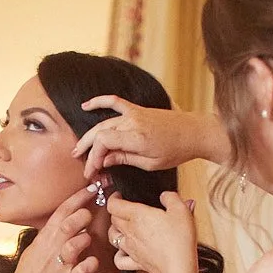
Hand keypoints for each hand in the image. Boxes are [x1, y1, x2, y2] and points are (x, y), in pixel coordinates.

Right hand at [1, 187, 100, 272]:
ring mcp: (60, 267)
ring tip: (86, 240)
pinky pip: (82, 271)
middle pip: (69, 224)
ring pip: (76, 244)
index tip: (93, 186)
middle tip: (89, 213)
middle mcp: (52, 250)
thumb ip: (49, 236)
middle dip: (82, 214)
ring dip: (85, 239)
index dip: (79, 197)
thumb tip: (64, 221)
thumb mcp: (34, 250)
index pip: (62, 212)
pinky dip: (89, 265)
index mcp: (44, 239)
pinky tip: (91, 263)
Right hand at [72, 101, 225, 179]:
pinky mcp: (137, 109)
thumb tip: (104, 160)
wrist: (193, 132)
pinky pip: (114, 102)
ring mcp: (134, 113)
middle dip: (88, 150)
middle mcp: (132, 122)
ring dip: (90, 135)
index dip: (94, 156)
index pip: (104, 142)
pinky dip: (99, 102)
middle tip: (80, 163)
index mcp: (136, 137)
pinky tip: (86, 105)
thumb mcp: (150, 163)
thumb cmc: (176, 151)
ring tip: (78, 148)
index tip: (94, 170)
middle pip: (100, 133)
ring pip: (104, 123)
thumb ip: (125, 159)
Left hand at [107, 192, 198, 272]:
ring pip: (113, 237)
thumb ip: (171, 198)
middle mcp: (130, 231)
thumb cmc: (179, 239)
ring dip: (115, 230)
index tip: (118, 195)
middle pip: (113, 219)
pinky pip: (119, 259)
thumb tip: (166, 196)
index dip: (113, 198)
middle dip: (116, 212)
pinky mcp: (136, 262)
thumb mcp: (181, 210)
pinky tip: (124, 251)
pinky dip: (119, 254)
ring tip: (122, 227)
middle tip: (125, 209)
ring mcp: (131, 248)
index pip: (114, 205)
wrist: (178, 266)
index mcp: (138, 215)